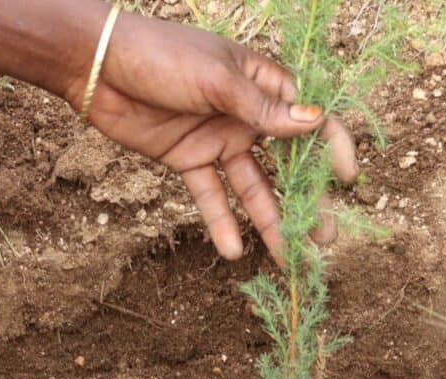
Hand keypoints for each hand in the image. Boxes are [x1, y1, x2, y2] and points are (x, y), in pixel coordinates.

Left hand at [71, 12, 358, 263]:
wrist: (98, 65)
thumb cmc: (162, 56)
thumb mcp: (217, 80)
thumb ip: (262, 109)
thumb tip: (314, 123)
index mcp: (262, 84)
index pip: (309, 119)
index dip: (332, 148)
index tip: (347, 180)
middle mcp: (246, 114)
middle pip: (286, 162)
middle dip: (306, 199)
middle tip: (324, 237)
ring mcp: (218, 139)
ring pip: (253, 186)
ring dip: (270, 220)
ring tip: (289, 256)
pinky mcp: (188, 159)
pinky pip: (211, 195)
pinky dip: (221, 222)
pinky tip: (233, 251)